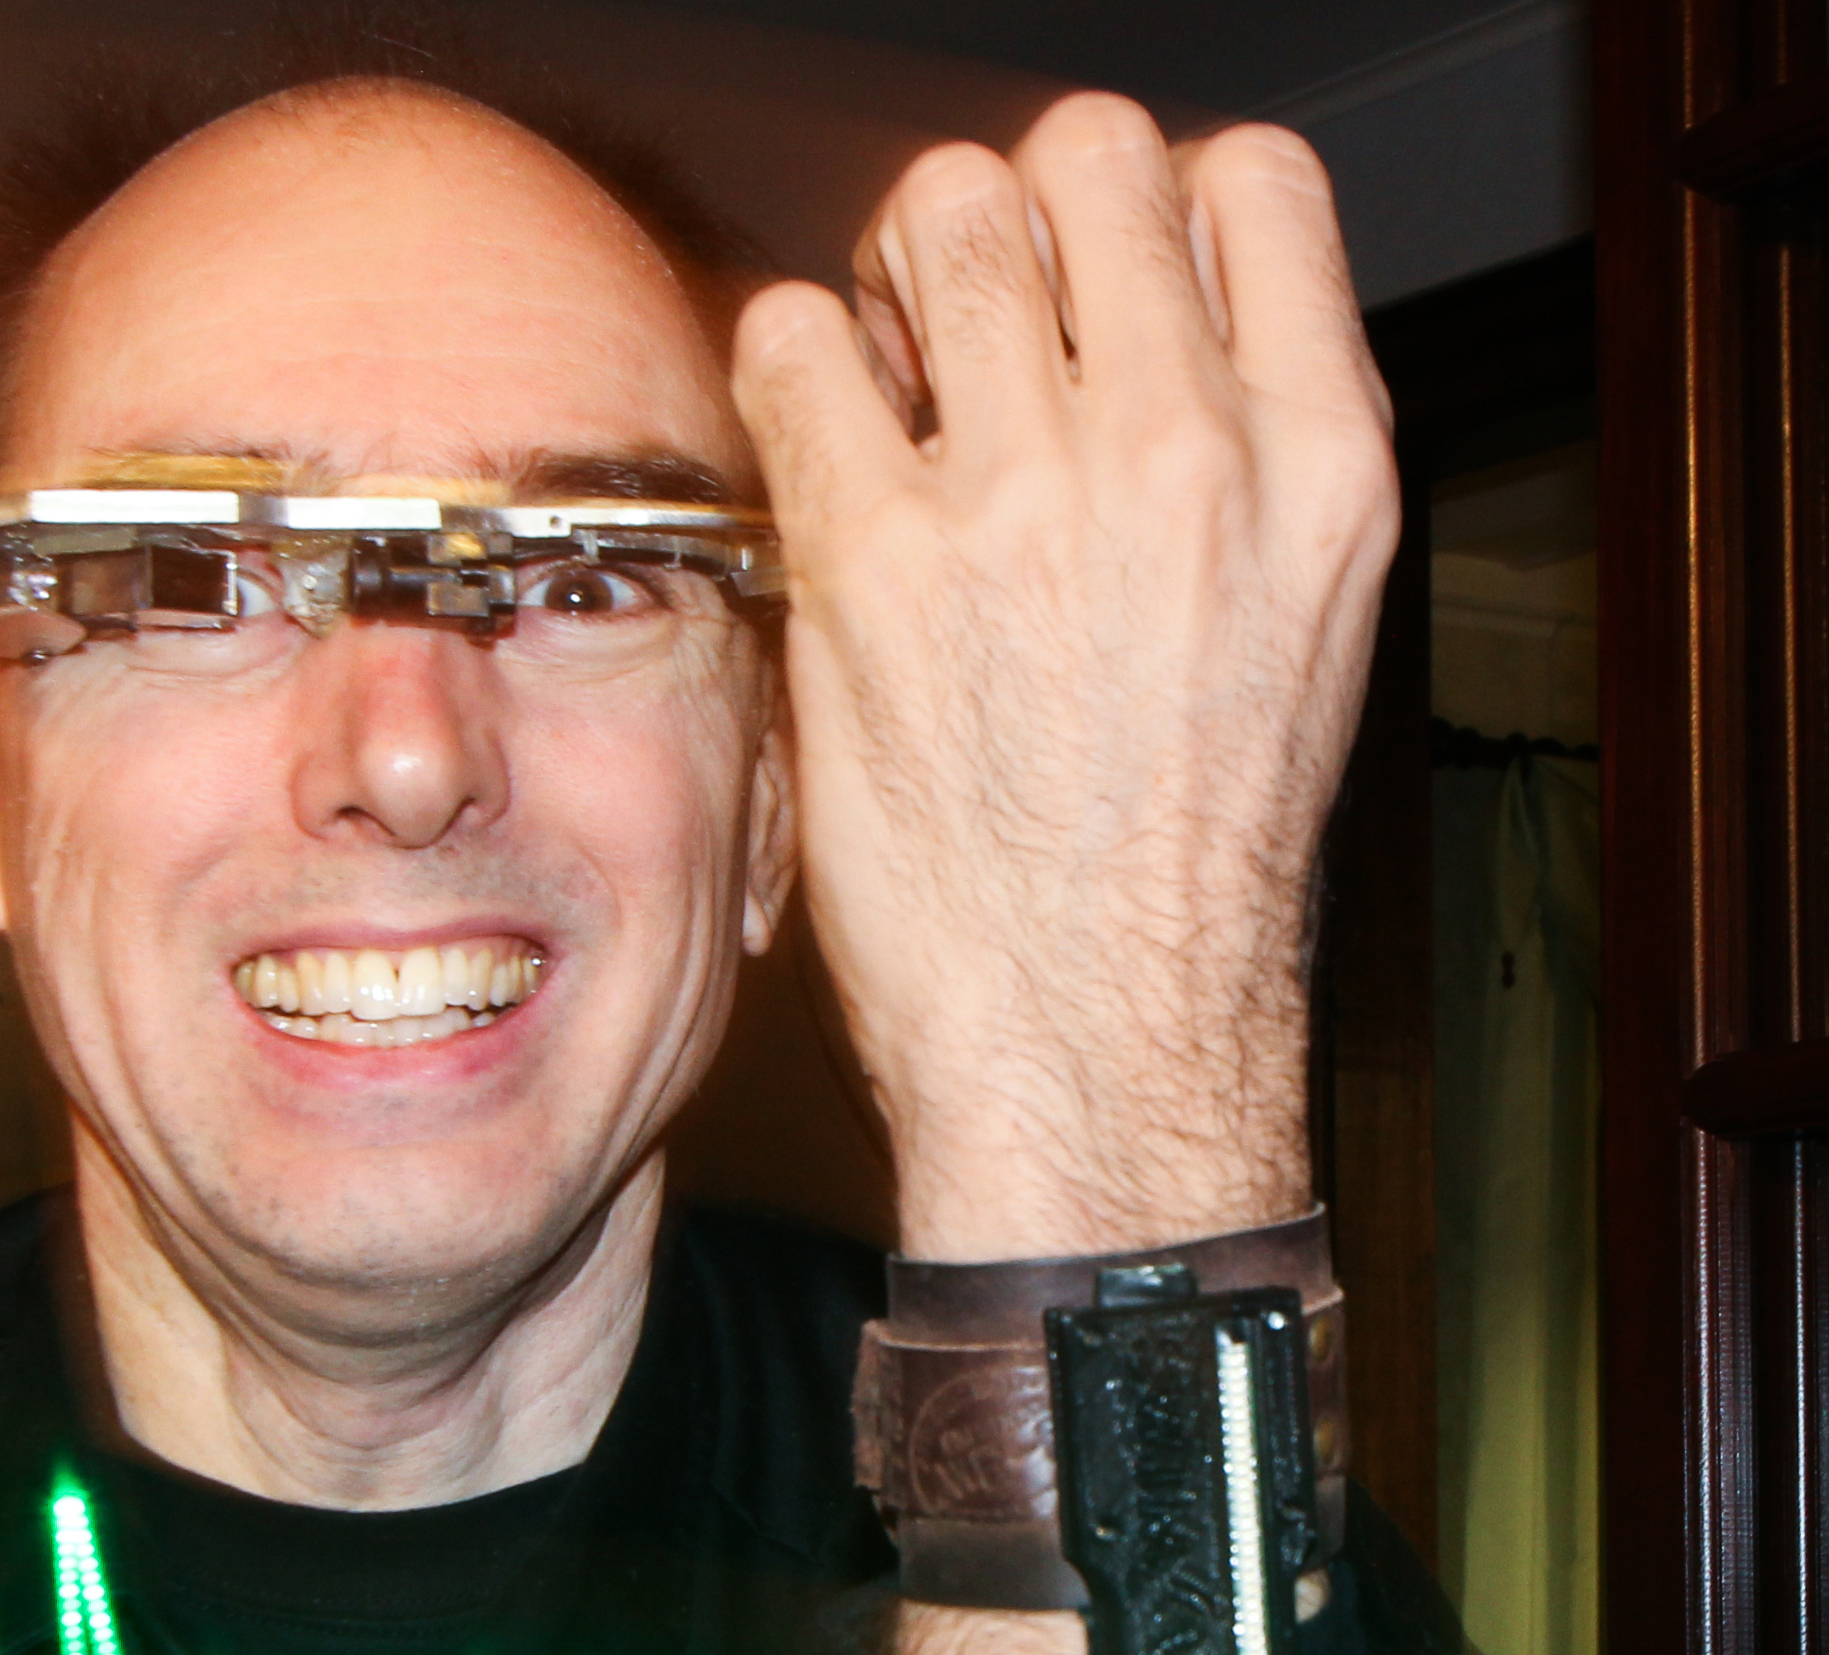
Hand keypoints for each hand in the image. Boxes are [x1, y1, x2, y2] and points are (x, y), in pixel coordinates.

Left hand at [734, 96, 1396, 1262]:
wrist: (1098, 1045)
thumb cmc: (1177, 878)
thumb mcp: (1294, 636)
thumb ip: (1233, 468)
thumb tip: (1116, 348)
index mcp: (1321, 458)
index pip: (1245, 179)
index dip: (1142, 214)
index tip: (1087, 301)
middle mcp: (1188, 449)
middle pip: (1079, 158)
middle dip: (1004, 228)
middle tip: (960, 340)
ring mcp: (1026, 499)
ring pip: (936, 214)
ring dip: (892, 282)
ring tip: (885, 399)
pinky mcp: (876, 566)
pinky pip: (796, 342)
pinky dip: (786, 369)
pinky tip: (809, 456)